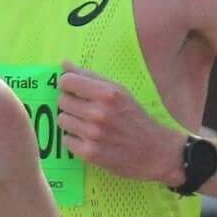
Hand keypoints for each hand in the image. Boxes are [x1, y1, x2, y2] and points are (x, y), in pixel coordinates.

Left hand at [57, 66, 178, 183]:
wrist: (154, 151)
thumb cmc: (136, 118)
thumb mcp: (119, 92)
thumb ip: (91, 77)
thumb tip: (64, 64)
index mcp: (108, 93)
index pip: (67, 81)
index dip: (67, 85)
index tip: (73, 89)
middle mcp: (99, 113)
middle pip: (63, 101)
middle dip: (70, 103)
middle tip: (84, 109)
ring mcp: (93, 134)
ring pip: (62, 120)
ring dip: (72, 121)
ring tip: (87, 124)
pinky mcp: (89, 153)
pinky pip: (66, 140)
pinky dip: (74, 140)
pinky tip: (88, 139)